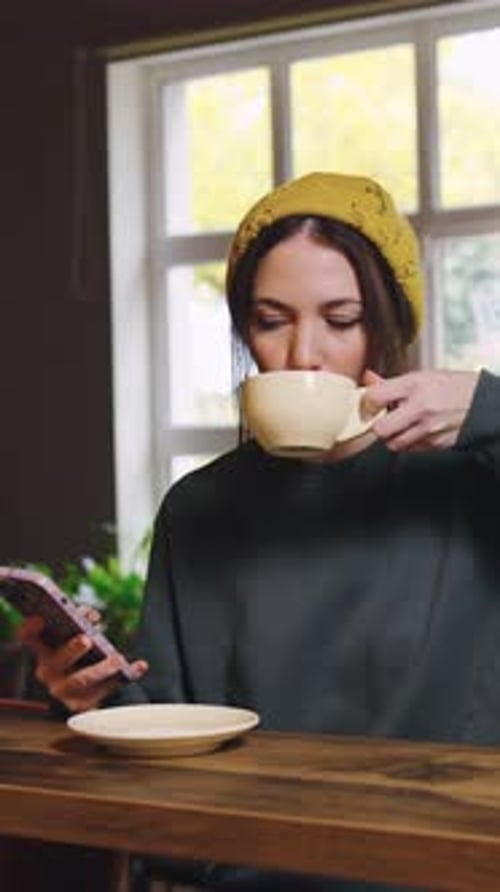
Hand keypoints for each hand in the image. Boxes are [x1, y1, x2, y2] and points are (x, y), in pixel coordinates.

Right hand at [18, 613, 147, 713]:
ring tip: (116, 659)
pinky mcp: (85, 704)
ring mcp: (65, 691)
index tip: (40, 618)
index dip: (30, 629)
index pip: (29, 638)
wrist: (91, 688)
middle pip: (58, 661)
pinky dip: (125, 676)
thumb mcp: (79, 635)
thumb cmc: (83, 654)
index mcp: (44, 651)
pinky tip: (139, 666)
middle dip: (71, 650)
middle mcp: (49, 672)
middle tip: (85, 639)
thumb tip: (91, 616)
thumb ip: (82, 621)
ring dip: (100, 668)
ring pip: (81, 680)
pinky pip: (106, 692)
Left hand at [362, 368, 479, 451]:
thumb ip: (392, 383)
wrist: (484, 403)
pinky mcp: (435, 445)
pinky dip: (408, 443)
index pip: (374, 397)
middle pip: (380, 429)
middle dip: (378, 425)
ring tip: (401, 425)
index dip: (367, 402)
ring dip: (393, 436)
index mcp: (415, 386)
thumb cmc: (454, 387)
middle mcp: (420, 408)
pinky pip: (411, 449)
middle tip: (382, 419)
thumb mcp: (422, 376)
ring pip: (393, 444)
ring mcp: (428, 429)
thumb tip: (368, 380)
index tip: (370, 403)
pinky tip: (415, 431)